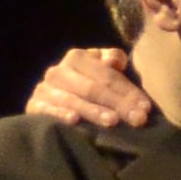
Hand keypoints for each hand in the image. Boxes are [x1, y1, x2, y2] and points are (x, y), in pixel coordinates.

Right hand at [27, 46, 149, 128]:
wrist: (58, 100)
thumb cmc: (92, 85)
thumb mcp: (104, 70)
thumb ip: (113, 61)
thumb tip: (115, 61)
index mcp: (77, 57)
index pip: (107, 76)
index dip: (128, 91)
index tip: (146, 107)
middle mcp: (58, 71)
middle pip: (93, 88)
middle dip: (118, 104)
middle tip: (138, 119)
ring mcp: (44, 89)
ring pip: (73, 100)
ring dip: (94, 111)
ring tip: (113, 122)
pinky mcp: (34, 106)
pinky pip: (47, 110)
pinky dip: (61, 115)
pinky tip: (75, 121)